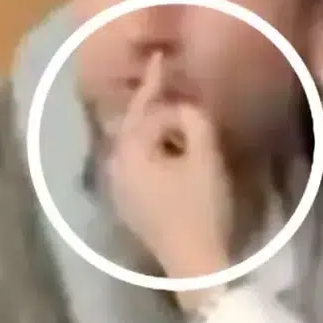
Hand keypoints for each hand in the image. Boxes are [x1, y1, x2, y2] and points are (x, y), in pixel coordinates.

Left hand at [106, 53, 232, 281]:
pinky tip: (173, 153)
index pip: (147, 109)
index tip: (164, 57)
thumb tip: (185, 107)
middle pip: (134, 126)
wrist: (195, 266)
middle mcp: (117, 166)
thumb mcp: (206, 156)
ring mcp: (121, 190)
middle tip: (170, 84)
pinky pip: (140, 165)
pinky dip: (155, 151)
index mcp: (130, 151)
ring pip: (137, 146)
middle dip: (153, 105)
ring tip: (179, 119)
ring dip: (156, 130)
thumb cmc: (202, 208)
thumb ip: (194, 120)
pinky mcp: (133, 206)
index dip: (158, 83)